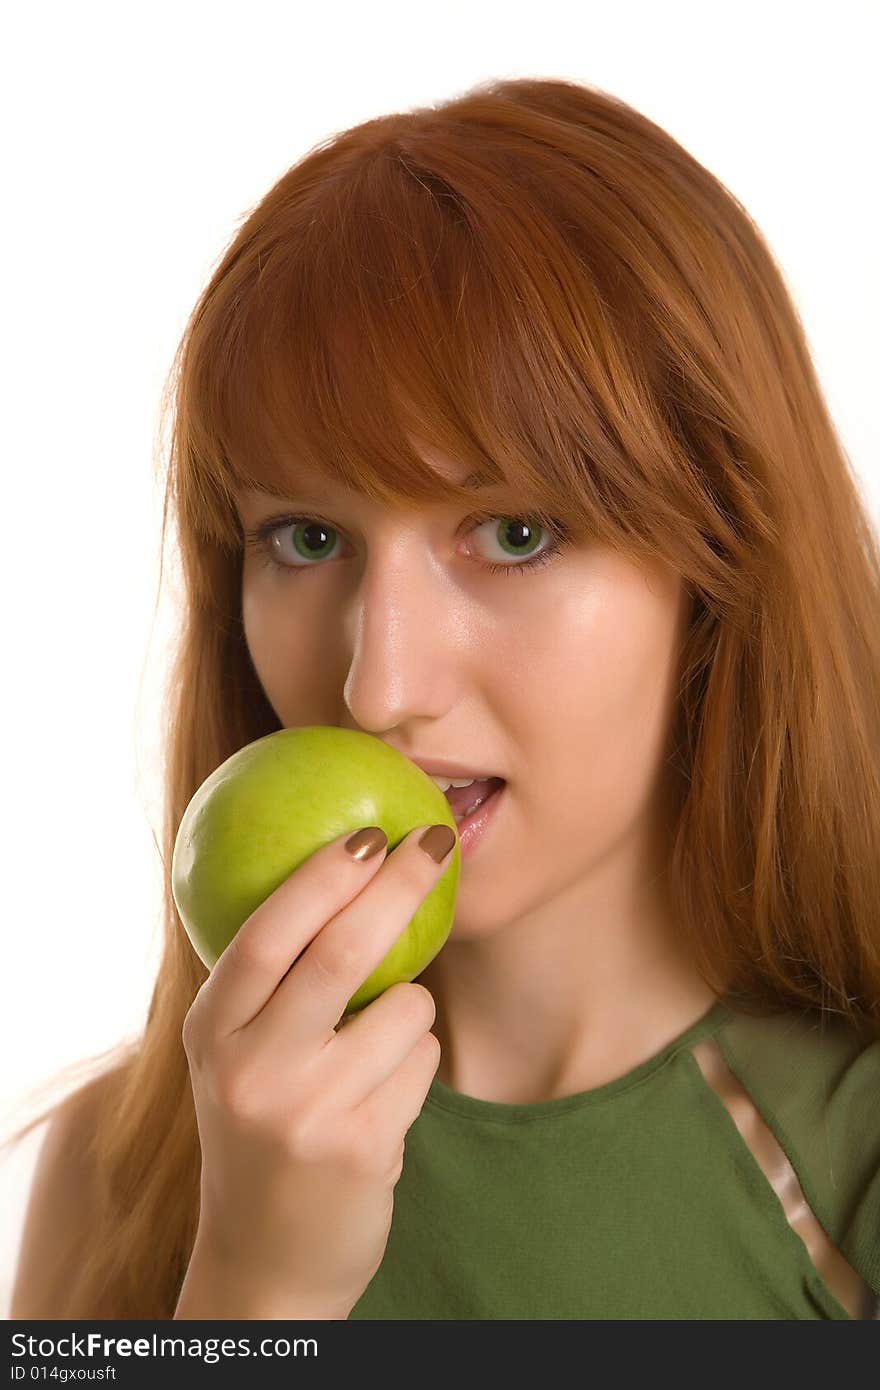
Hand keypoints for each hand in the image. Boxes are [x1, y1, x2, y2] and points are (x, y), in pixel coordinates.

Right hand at [179, 822, 453, 1318]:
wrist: (267, 1261)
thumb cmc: (261, 1126)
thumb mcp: (233, 1055)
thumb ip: (268, 980)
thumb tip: (341, 865)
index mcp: (211, 1032)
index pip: (267, 934)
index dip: (322, 876)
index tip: (367, 834)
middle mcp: (250, 1070)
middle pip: (342, 951)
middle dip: (400, 884)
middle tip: (435, 841)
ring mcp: (307, 1113)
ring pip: (405, 1007)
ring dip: (412, 1006)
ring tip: (375, 1046)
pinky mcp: (363, 1147)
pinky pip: (424, 1060)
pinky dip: (418, 1056)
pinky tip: (383, 1092)